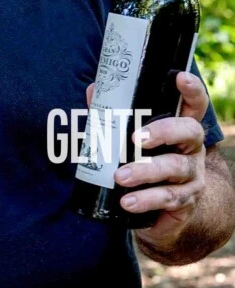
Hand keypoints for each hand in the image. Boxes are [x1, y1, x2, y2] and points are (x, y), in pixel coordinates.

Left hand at [85, 71, 206, 244]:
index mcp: (182, 127)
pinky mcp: (186, 200)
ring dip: (146, 171)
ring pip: (175, 168)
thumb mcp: (133, 140)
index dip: (192, 90)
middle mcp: (192, 148)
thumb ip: (115, 116)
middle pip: (189, 132)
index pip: (195, 104)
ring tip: (120, 177)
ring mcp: (192, 175)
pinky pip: (169, 198)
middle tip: (136, 138)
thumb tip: (93, 91)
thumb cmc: (146, 163)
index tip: (179, 78)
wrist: (165, 210)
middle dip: (164, 132)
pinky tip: (128, 202)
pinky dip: (146, 200)